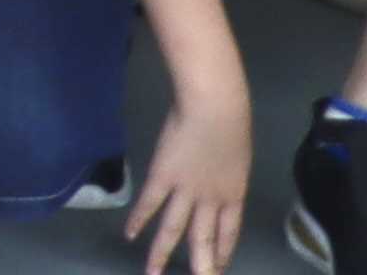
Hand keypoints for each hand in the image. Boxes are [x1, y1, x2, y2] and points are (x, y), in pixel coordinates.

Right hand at [125, 67, 255, 274]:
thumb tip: (218, 174)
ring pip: (173, 229)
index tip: (219, 269)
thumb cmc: (231, 121)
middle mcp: (210, 201)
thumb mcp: (236, 153)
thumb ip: (226, 171)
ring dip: (162, 254)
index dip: (223, 253)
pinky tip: (130, 235)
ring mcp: (185, 190)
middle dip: (200, 266)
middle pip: (203, 240)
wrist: (215, 108)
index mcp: (233, 195)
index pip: (228, 234)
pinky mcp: (162, 176)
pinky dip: (139, 220)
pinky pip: (150, 203)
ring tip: (152, 274)